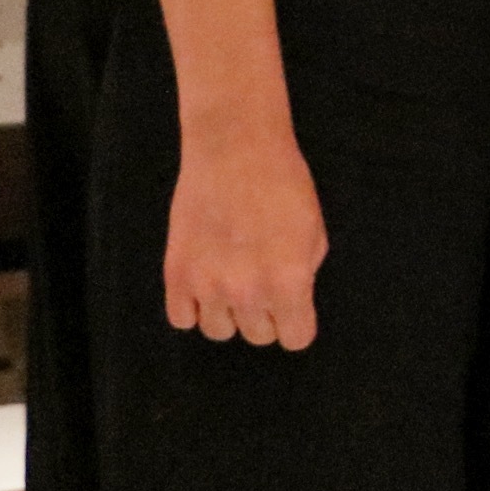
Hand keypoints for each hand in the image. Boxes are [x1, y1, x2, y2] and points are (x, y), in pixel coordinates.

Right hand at [163, 123, 327, 349]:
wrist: (234, 151)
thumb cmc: (284, 184)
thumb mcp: (314, 230)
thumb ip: (303, 273)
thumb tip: (291, 298)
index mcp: (289, 282)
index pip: (295, 339)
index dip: (298, 324)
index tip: (294, 309)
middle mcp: (247, 292)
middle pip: (258, 336)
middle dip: (266, 313)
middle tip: (263, 281)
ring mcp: (206, 286)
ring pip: (219, 331)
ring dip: (230, 312)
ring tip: (232, 279)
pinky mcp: (175, 276)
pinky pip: (182, 319)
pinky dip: (194, 307)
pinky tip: (204, 283)